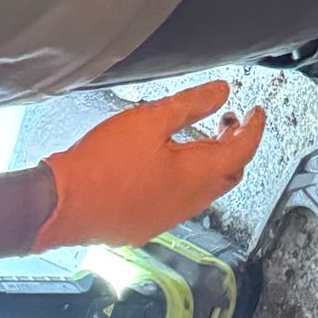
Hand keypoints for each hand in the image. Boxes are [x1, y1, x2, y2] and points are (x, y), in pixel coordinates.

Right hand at [33, 83, 265, 253]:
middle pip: (227, 175)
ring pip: (204, 191)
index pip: (240, 153)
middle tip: (231, 122)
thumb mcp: (150, 120)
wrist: (61, 204)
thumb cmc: (101, 164)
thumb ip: (191, 104)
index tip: (257, 113)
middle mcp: (186, 203)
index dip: (253, 130)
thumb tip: (223, 92)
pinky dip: (188, 179)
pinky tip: (171, 162)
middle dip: (235, 147)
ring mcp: (165, 218)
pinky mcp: (144, 225)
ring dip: (211, 163)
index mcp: (193, 177)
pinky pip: (180, 202)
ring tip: (202, 136)